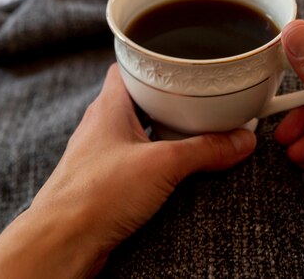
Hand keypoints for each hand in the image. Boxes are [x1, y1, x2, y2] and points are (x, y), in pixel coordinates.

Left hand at [0, 64, 255, 278]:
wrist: (63, 240)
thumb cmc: (97, 194)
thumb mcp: (163, 164)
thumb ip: (206, 150)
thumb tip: (241, 140)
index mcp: (109, 106)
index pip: (128, 68)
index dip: (153, 63)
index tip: (181, 64)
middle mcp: (101, 125)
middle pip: (137, 100)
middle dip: (167, 100)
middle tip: (197, 100)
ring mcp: (101, 153)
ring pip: (136, 131)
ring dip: (161, 131)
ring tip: (191, 132)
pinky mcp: (103, 180)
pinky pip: (133, 158)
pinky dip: (153, 157)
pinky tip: (171, 167)